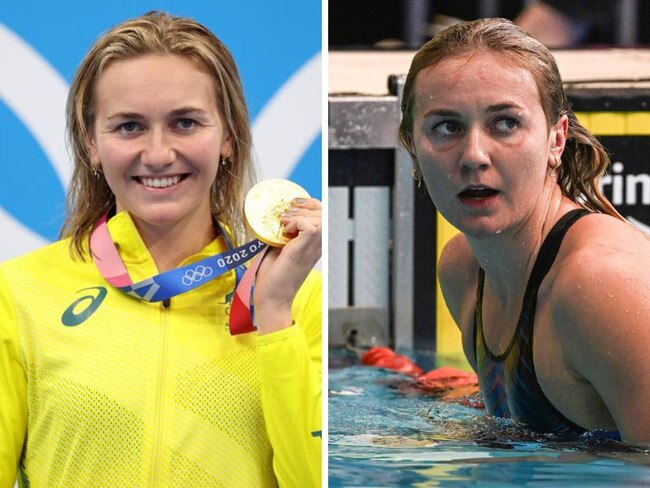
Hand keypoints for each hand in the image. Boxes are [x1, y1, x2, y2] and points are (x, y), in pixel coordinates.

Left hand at [253, 198, 321, 333]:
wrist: (272, 297)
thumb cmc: (274, 277)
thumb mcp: (278, 248)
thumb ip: (283, 233)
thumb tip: (276, 216)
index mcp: (313, 244)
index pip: (323, 215)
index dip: (311, 204)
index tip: (293, 203)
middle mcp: (317, 246)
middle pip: (325, 213)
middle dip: (306, 205)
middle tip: (287, 210)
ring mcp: (312, 249)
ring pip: (321, 218)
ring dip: (301, 214)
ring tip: (285, 221)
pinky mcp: (303, 251)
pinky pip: (310, 227)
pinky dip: (296, 222)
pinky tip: (285, 231)